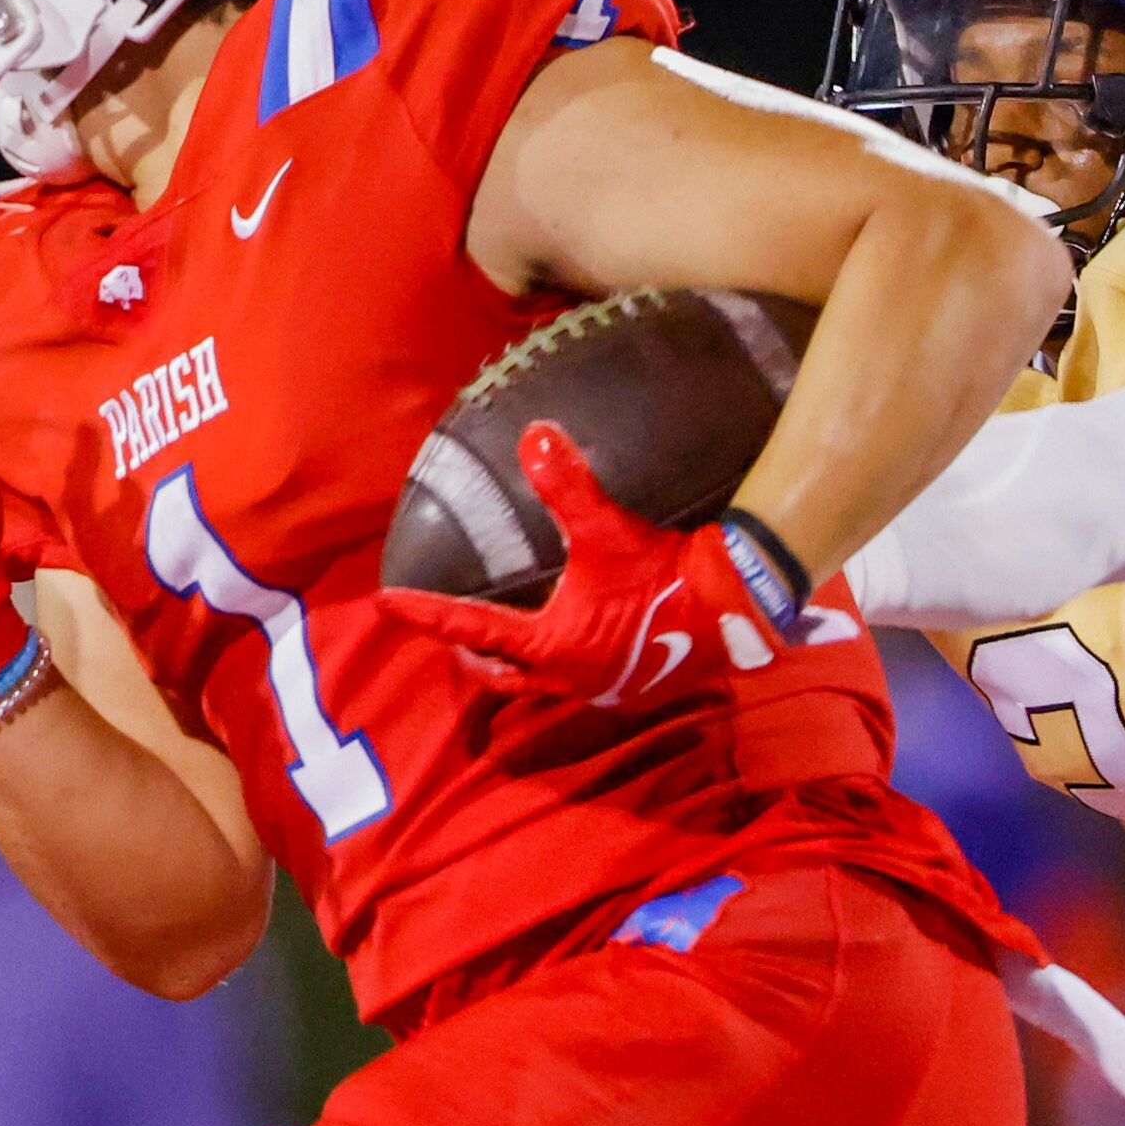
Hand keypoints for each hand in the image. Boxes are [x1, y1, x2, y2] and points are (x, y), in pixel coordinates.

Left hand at [372, 423, 786, 711]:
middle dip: (471, 653)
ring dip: (515, 666)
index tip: (389, 602)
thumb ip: (567, 486)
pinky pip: (580, 683)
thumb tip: (535, 436)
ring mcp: (602, 689)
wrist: (735, 609)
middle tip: (450, 628)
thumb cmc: (664, 574)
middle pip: (500, 674)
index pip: (471, 627)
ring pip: (539, 685)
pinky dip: (561, 666)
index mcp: (550, 645)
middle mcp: (568, 678)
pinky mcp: (634, 686)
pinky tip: (575, 642)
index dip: (426, 612)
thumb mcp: (608, 529)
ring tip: (504, 640)